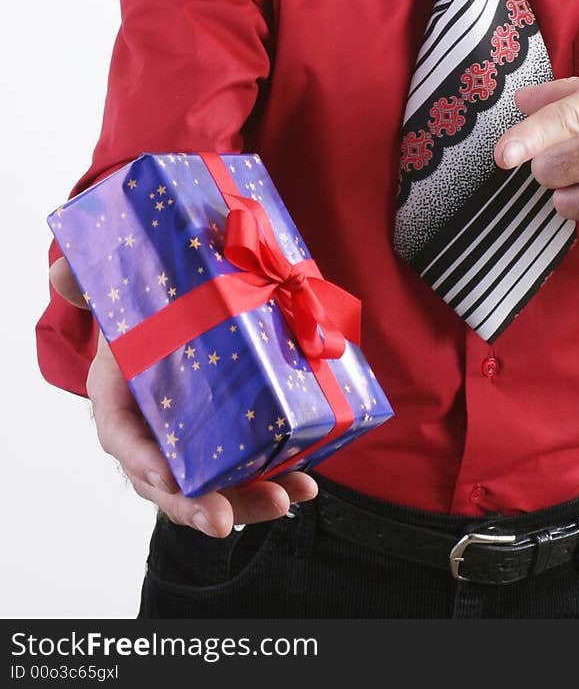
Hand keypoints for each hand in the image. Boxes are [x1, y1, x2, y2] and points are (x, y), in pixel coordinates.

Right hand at [49, 257, 317, 535]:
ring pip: (214, 486)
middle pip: (168, 481)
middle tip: (222, 520)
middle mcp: (153, 432)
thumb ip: (86, 280)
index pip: (122, 439)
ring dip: (248, 501)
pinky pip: (248, 470)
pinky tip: (304, 485)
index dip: (141, 462)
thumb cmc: (146, 309)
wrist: (179, 308)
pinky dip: (276, 479)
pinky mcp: (231, 440)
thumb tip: (62, 271)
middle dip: (195, 506)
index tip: (167, 479)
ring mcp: (194, 441)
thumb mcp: (118, 292)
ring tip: (285, 499)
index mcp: (118, 399)